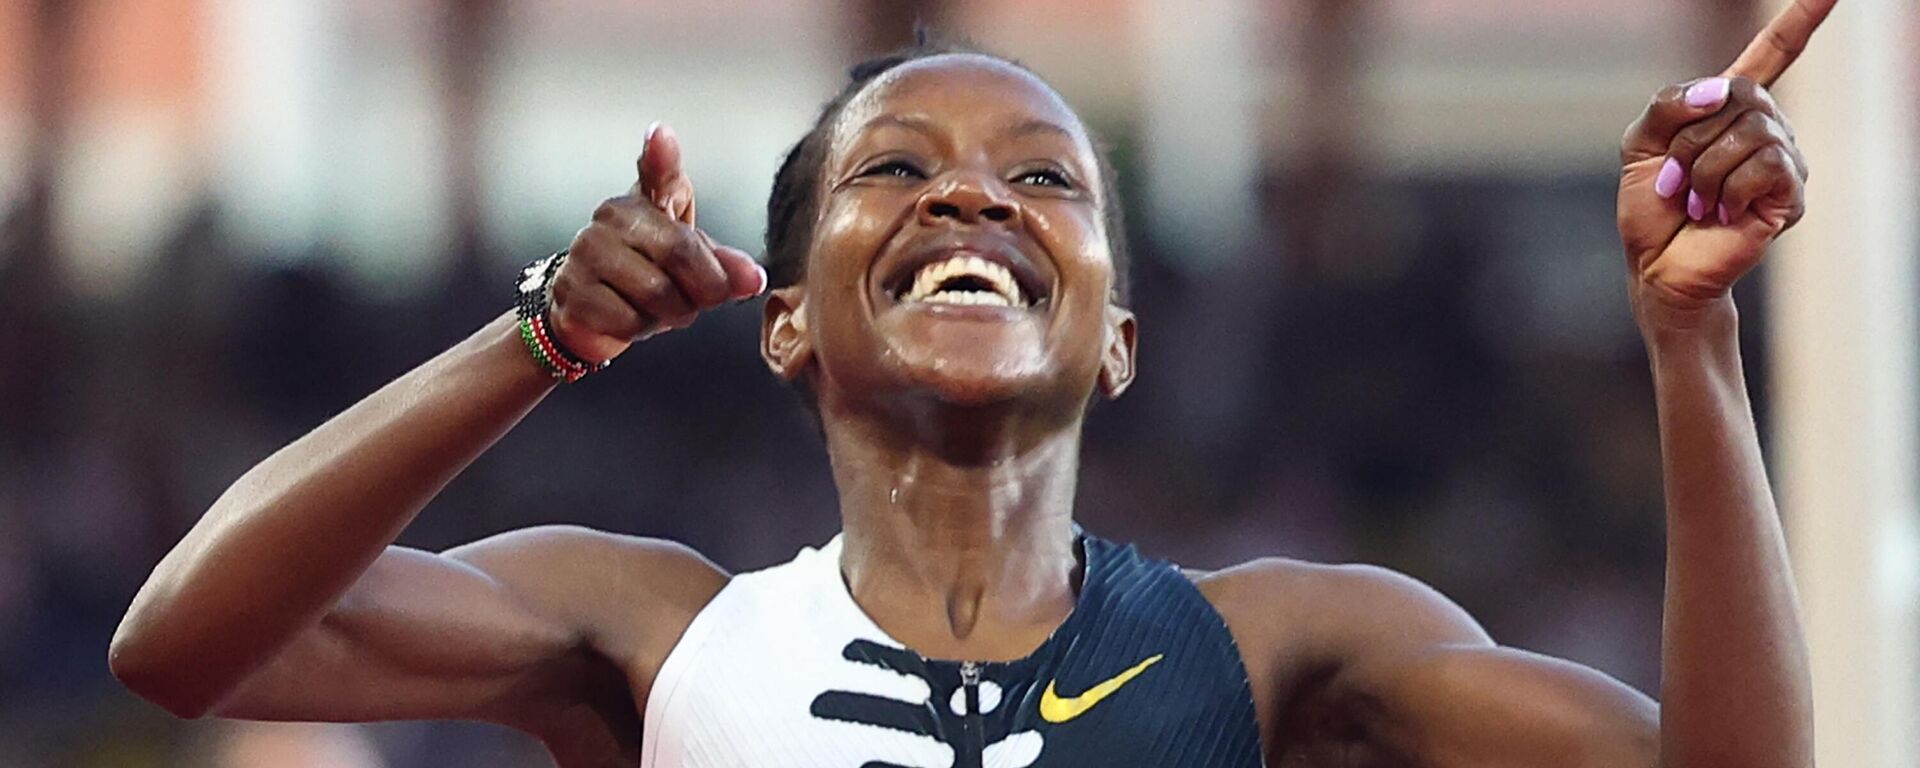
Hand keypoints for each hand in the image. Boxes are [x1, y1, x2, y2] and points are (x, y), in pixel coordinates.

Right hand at [549, 122, 767, 361]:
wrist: (591, 311)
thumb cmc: (648, 275)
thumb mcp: (692, 263)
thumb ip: (725, 266)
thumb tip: (753, 279)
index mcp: (647, 200)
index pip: (657, 174)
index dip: (660, 156)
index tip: (661, 135)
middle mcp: (613, 215)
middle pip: (680, 252)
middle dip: (705, 287)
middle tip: (706, 299)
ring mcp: (587, 250)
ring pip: (657, 293)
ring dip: (673, 312)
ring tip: (663, 306)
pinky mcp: (572, 290)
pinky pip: (628, 320)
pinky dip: (641, 329)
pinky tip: (630, 317)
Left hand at [1617, 0, 1832, 324]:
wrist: (1655, 266)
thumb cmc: (1652, 209)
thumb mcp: (1639, 145)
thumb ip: (1668, 105)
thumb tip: (1721, 91)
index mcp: (1729, 110)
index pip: (1773, 54)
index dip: (1800, 20)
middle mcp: (1766, 128)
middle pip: (1741, 96)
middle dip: (1690, 139)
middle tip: (1672, 179)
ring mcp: (1783, 159)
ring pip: (1752, 131)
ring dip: (1704, 168)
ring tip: (1695, 201)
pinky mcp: (1791, 193)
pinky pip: (1767, 163)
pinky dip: (1729, 186)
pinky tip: (1720, 211)